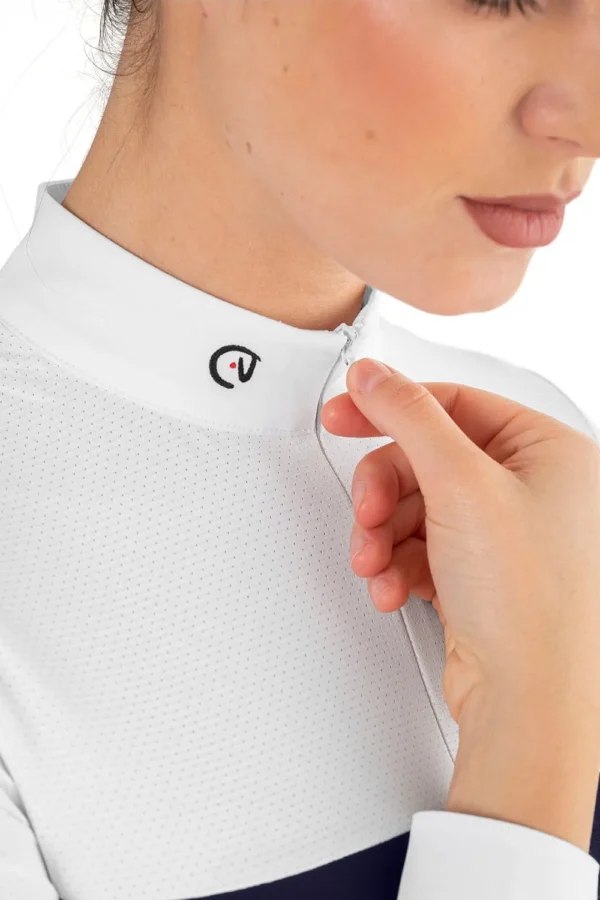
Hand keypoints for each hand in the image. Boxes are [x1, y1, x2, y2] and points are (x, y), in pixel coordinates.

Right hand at [321, 358, 599, 728]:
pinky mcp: (480, 577)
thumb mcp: (461, 484)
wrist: (528, 705)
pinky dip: (397, 565)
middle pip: (428, 461)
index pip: (456, 405)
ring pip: (416, 508)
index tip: (347, 411)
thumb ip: (409, 417)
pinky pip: (420, 549)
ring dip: (382, 534)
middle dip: (384, 491)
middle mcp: (534, 492)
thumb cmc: (529, 605)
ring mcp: (506, 538)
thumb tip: (375, 377)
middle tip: (367, 509)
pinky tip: (393, 586)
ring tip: (375, 561)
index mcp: (550, 453)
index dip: (394, 407)